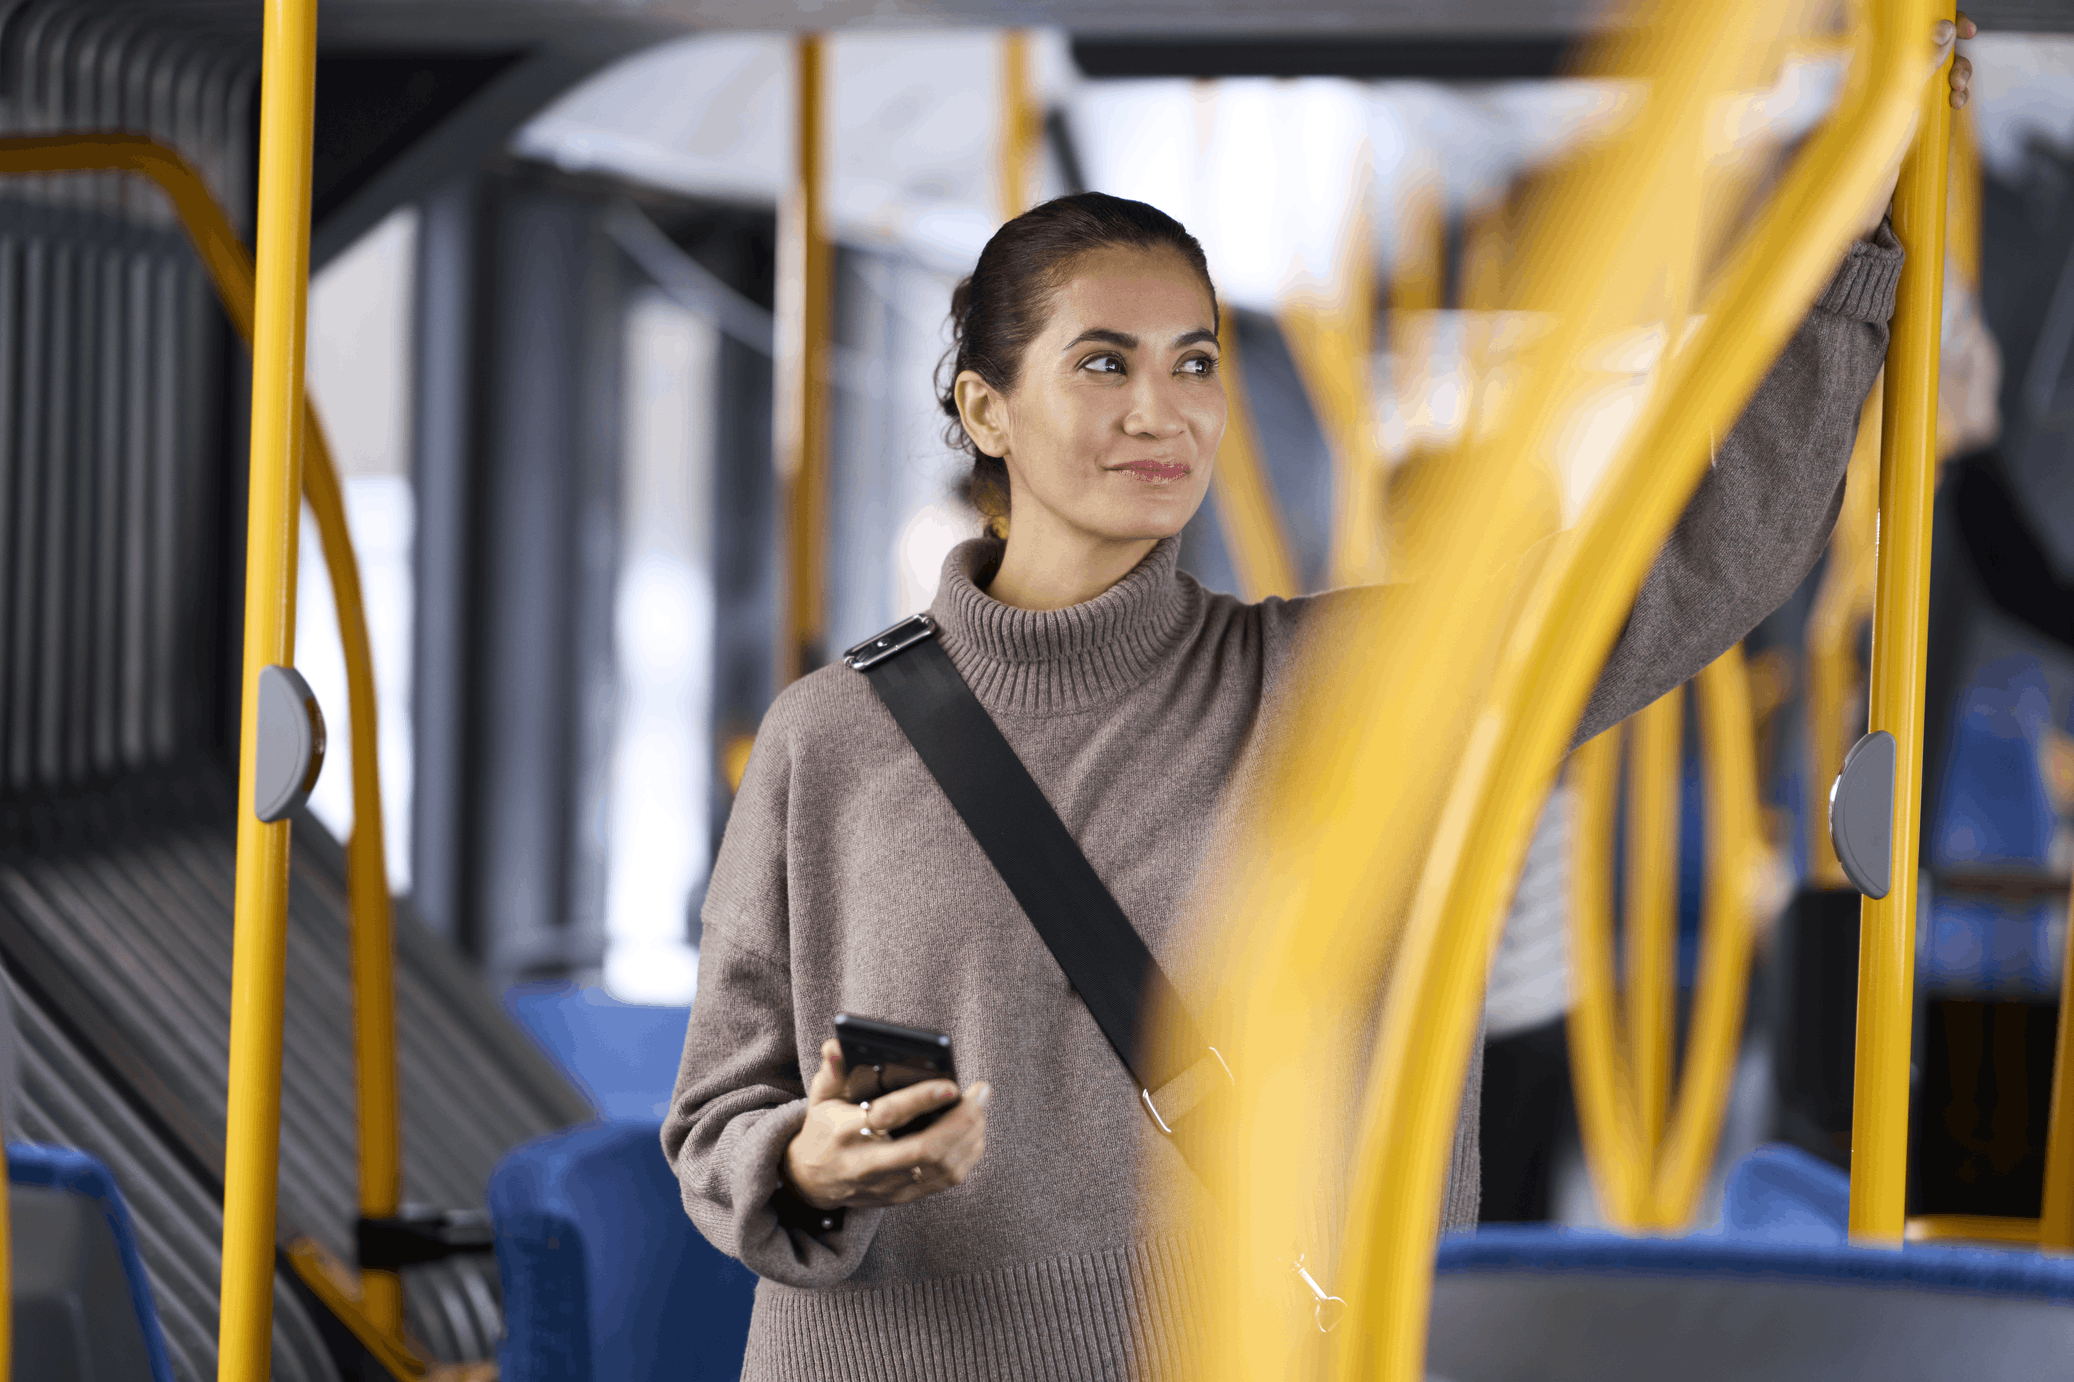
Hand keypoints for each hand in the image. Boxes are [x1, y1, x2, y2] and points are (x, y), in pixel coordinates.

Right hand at [782, 1039, 990, 1210]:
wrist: (813, 1184)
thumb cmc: (823, 1132)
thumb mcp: (820, 1100)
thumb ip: (831, 1072)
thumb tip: (835, 1045)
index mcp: (847, 1133)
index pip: (889, 1116)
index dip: (922, 1100)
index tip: (952, 1085)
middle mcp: (870, 1163)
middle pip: (926, 1149)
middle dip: (961, 1121)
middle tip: (980, 1093)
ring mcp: (889, 1184)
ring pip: (942, 1167)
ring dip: (970, 1136)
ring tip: (979, 1107)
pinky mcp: (904, 1196)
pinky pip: (946, 1180)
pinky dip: (967, 1154)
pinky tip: (974, 1131)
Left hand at [1859, 12, 1976, 236]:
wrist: (1858, 206)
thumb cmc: (1862, 160)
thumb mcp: (1896, 103)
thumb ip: (1920, 64)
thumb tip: (1942, 31)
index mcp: (1869, 72)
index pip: (1906, 35)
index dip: (1937, 26)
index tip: (1961, 30)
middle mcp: (1879, 83)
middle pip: (1925, 49)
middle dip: (1953, 55)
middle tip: (1961, 76)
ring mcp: (1892, 102)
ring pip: (1934, 72)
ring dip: (1957, 74)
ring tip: (1959, 93)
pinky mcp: (1903, 121)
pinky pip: (1933, 97)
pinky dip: (1951, 94)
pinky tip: (1956, 104)